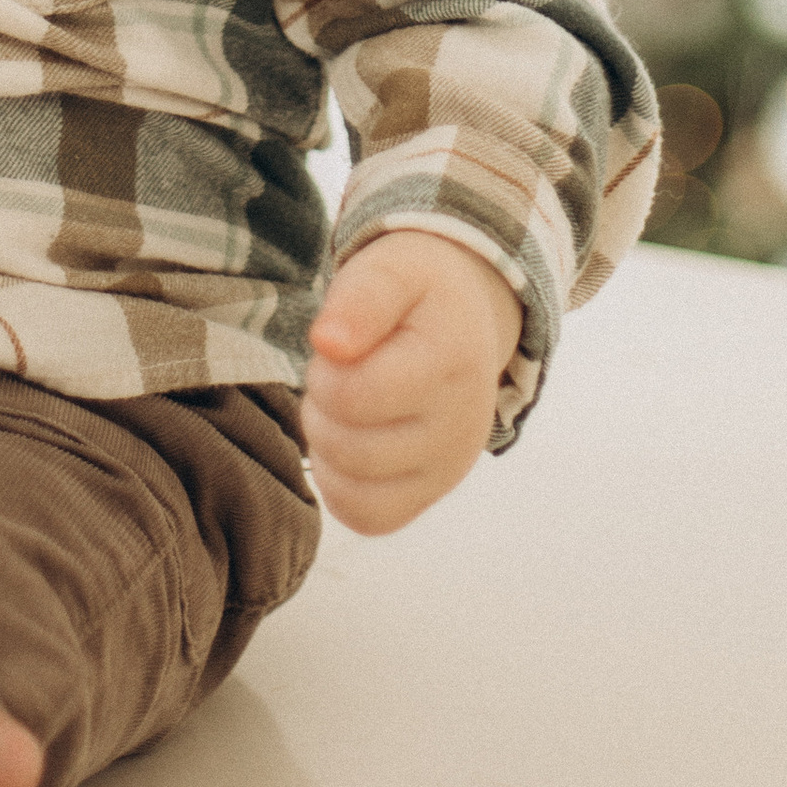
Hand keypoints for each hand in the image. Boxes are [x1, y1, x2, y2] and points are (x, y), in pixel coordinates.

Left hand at [303, 229, 522, 537]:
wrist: (464, 317)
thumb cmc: (417, 292)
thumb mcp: (391, 268)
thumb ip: (360, 297)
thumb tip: (328, 343)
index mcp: (452, 360)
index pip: (355, 396)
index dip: (325, 371)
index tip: (338, 346)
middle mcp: (463, 424)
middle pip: (349, 448)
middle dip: (322, 406)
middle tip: (338, 373)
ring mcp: (451, 467)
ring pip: (354, 491)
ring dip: (328, 444)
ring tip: (346, 404)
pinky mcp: (432, 493)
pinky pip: (368, 518)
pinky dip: (340, 486)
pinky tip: (348, 441)